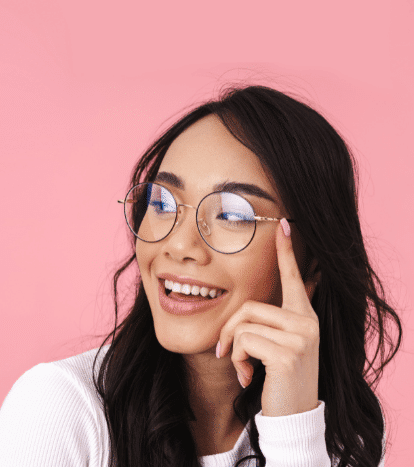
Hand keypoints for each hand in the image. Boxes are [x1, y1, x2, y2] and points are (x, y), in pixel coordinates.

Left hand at [216, 219, 320, 416]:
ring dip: (234, 349)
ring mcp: (300, 336)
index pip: (294, 278)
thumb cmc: (280, 378)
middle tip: (225, 352)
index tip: (284, 225)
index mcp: (303, 316)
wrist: (292, 416)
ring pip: (243, 324)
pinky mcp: (287, 353)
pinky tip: (248, 377)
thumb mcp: (280, 346)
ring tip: (243, 367)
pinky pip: (244, 342)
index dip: (287, 252)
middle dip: (229, 330)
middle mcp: (306, 321)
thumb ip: (273, 322)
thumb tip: (261, 305)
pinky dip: (237, 360)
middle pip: (249, 306)